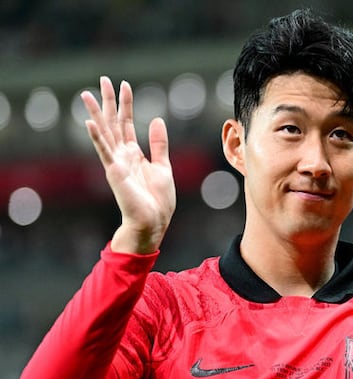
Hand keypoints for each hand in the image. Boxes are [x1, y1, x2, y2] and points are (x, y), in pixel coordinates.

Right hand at [81, 76, 175, 253]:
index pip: (127, 123)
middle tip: (103, 79)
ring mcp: (116, 163)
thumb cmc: (158, 200)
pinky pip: (104, 152)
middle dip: (109, 101)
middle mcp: (122, 155)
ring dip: (96, 113)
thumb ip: (158, 143)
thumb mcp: (163, 166)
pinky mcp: (114, 172)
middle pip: (113, 123)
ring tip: (87, 94)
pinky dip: (97, 138)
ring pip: (105, 133)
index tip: (124, 85)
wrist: (153, 221)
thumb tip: (157, 119)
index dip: (126, 104)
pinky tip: (89, 123)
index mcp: (134, 154)